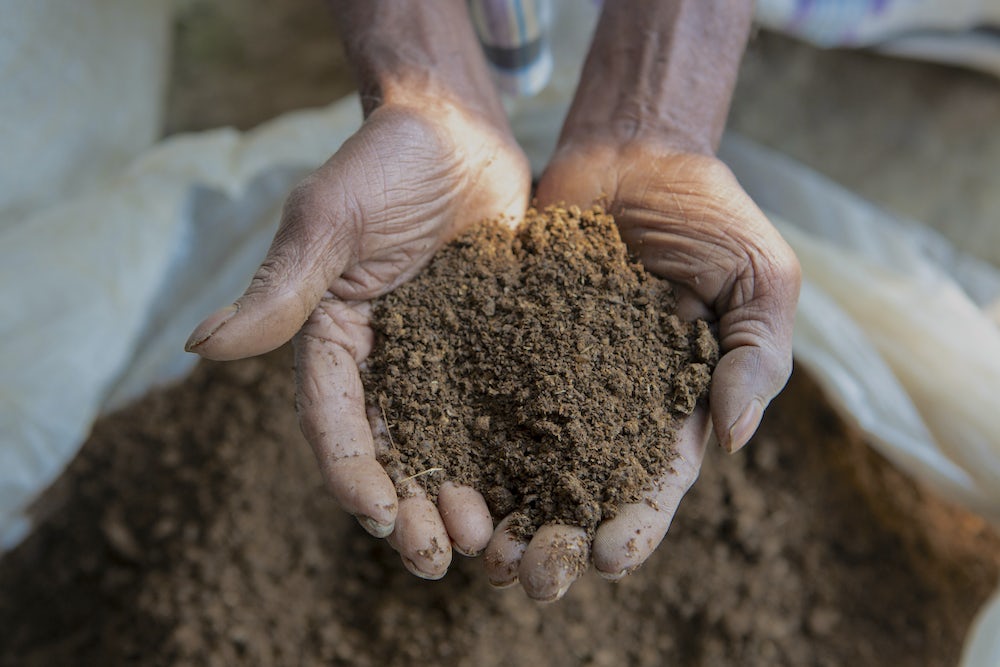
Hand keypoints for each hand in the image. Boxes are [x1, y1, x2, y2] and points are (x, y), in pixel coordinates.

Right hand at [186, 97, 530, 578]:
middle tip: (436, 558)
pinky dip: (512, 456)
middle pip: (392, 452)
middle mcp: (386, 362)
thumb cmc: (385, 161)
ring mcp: (443, 359)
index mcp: (334, 340)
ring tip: (488, 542)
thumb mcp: (330, 218)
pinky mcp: (494, 350)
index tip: (379, 515)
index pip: (334, 421)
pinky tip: (538, 492)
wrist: (459, 131)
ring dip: (460, 499)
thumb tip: (201, 348)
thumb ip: (281, 287)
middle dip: (409, 510)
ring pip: (447, 446)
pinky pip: (501, 411)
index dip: (353, 473)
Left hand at [480, 138, 799, 598]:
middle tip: (534, 577)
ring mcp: (552, 373)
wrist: (634, 154)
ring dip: (504, 509)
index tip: (608, 555)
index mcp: (673, 401)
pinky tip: (441, 475)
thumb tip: (733, 439)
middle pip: (584, 486)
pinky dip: (463, 437)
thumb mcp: (759, 276)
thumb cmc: (710, 213)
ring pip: (524, 456)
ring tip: (481, 551)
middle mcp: (607, 401)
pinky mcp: (504, 340)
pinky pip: (481, 393)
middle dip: (561, 538)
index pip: (657, 478)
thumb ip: (755, 354)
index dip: (636, 521)